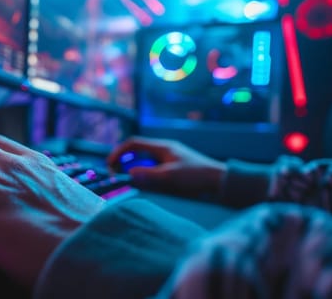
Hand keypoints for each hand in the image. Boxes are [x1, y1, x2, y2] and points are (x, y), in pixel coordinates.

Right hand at [107, 137, 226, 196]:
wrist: (221, 182)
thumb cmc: (197, 176)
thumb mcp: (170, 176)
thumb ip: (148, 175)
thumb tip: (128, 174)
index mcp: (163, 147)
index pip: (134, 144)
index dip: (119, 152)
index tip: (110, 165)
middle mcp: (165, 151)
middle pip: (138, 153)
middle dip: (125, 163)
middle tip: (117, 176)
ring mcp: (170, 160)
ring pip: (145, 163)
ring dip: (136, 172)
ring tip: (132, 184)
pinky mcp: (174, 170)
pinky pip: (154, 171)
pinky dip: (146, 177)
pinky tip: (148, 187)